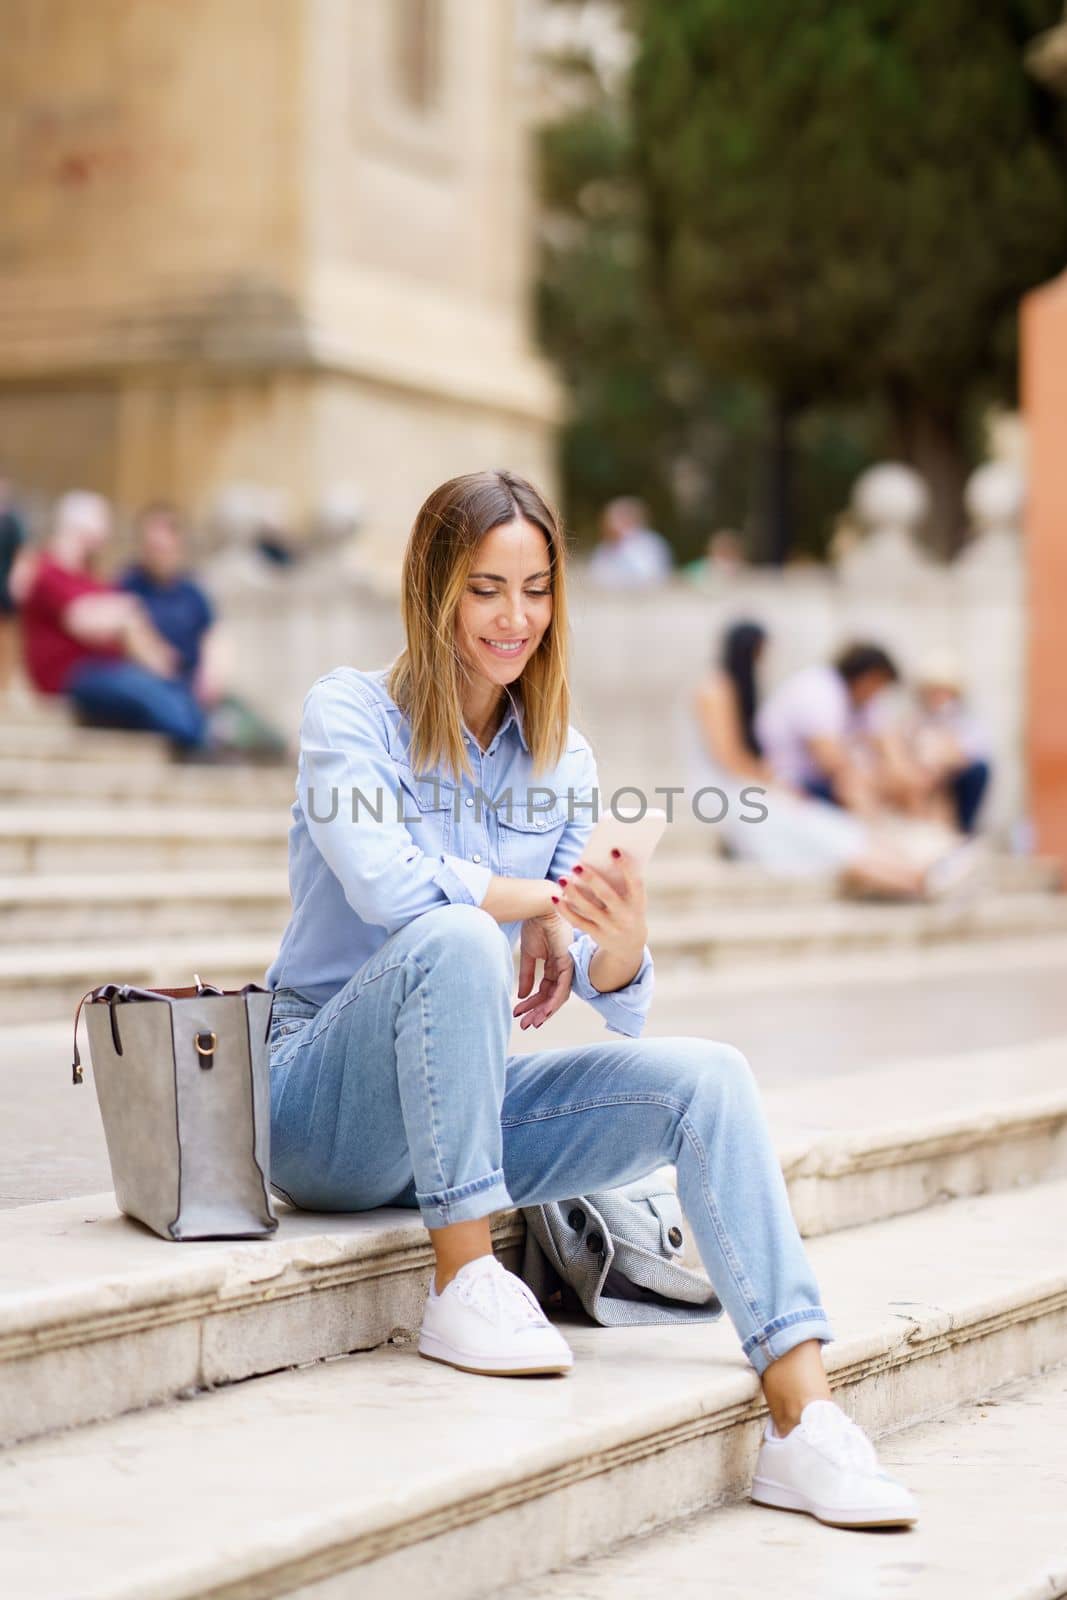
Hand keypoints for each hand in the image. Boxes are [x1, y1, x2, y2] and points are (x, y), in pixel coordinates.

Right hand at [514, 911, 573, 1029]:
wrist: (538, 908)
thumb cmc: (535, 926)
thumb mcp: (528, 955)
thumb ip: (527, 975)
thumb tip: (522, 995)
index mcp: (553, 967)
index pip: (544, 991)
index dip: (531, 1005)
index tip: (518, 1014)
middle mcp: (562, 969)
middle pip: (551, 998)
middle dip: (537, 1013)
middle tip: (524, 1026)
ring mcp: (566, 967)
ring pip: (558, 997)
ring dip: (544, 1011)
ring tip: (531, 1022)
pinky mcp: (567, 963)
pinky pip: (563, 987)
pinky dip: (554, 1001)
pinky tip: (545, 1012)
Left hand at [553, 849, 648, 967]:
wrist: (630, 945)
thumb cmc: (628, 910)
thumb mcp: (633, 899)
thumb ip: (621, 882)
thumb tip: (600, 857)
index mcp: (638, 903)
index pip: (635, 883)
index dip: (626, 867)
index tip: (614, 850)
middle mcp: (625, 916)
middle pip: (607, 896)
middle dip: (591, 880)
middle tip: (576, 865)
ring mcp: (611, 927)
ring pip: (588, 909)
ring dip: (573, 893)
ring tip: (562, 878)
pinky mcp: (597, 935)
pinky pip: (578, 922)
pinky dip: (565, 910)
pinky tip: (556, 897)